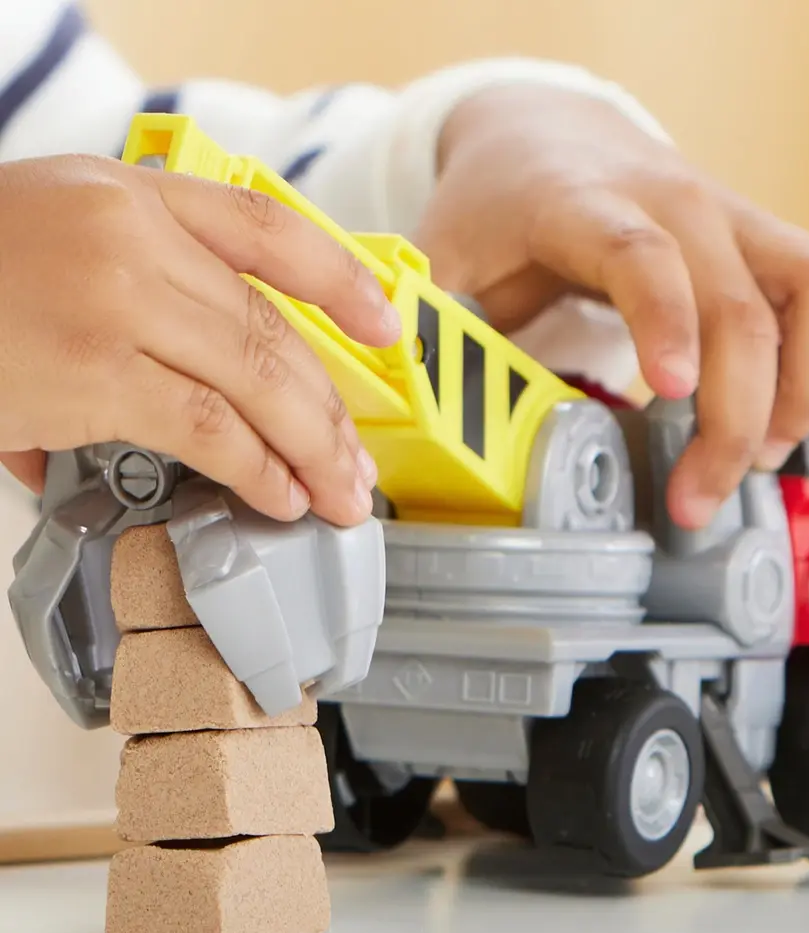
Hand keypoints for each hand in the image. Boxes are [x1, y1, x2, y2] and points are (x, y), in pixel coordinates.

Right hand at [0, 155, 399, 524]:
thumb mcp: (56, 234)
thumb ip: (138, 290)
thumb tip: (188, 390)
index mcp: (132, 194)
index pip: (270, 229)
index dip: (341, 280)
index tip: (386, 326)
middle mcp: (135, 237)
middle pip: (275, 330)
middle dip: (330, 409)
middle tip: (357, 462)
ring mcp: (118, 302)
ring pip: (259, 382)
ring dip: (311, 449)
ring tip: (337, 494)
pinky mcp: (94, 373)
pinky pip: (210, 429)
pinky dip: (257, 469)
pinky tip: (279, 495)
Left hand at [418, 85, 808, 528]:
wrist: (553, 140)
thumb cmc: (503, 205)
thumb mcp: (443, 253)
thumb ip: (424, 319)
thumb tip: (405, 401)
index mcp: (590, 206)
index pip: (643, 255)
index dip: (666, 323)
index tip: (672, 396)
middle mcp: (686, 207)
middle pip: (748, 309)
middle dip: (736, 422)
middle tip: (696, 497)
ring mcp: (746, 226)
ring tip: (762, 454)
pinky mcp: (783, 250)